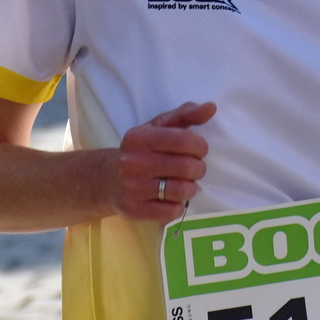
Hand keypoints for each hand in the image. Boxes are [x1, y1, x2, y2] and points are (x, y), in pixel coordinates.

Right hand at [112, 101, 215, 222]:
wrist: (108, 179)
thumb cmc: (141, 150)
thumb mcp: (158, 127)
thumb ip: (185, 114)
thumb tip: (211, 107)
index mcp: (140, 138)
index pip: (183, 140)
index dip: (200, 146)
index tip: (200, 150)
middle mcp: (133, 162)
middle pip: (186, 167)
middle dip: (199, 168)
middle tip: (195, 168)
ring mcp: (132, 188)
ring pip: (181, 191)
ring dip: (191, 188)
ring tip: (187, 183)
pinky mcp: (134, 210)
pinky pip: (171, 212)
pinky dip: (179, 206)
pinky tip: (174, 198)